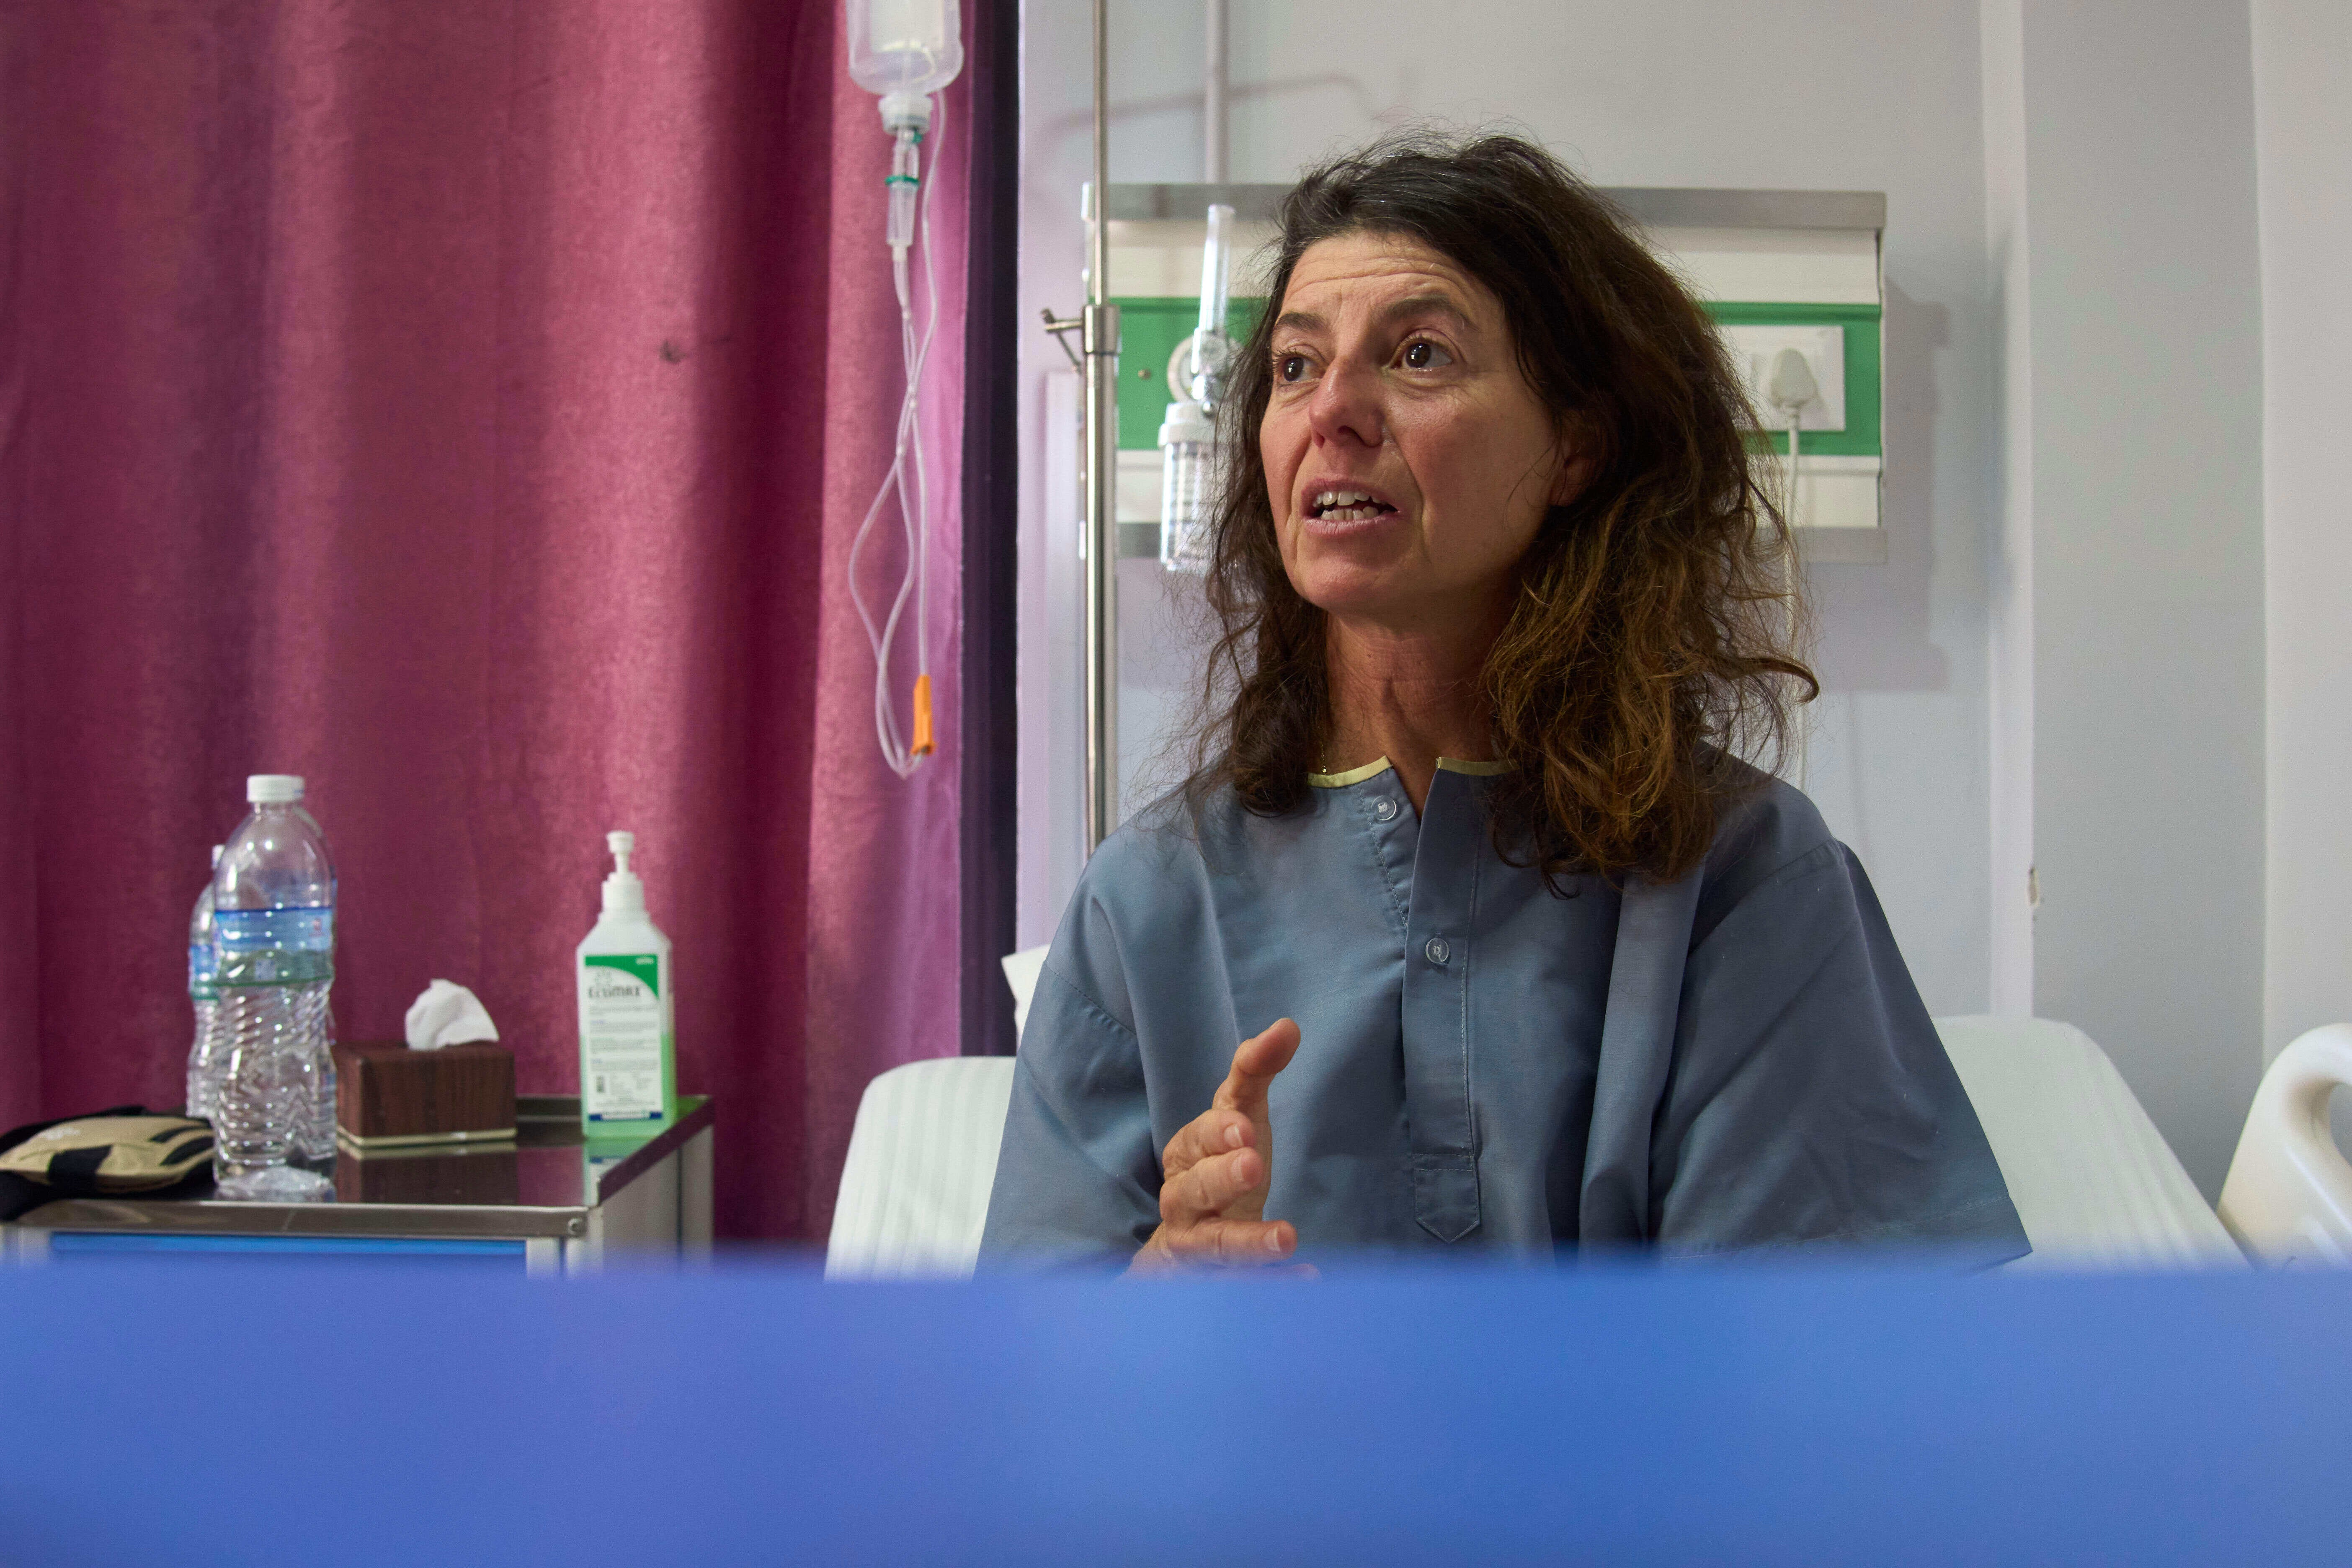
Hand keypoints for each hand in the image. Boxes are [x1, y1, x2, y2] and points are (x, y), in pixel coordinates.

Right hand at [1128, 1018, 1302, 1273]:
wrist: (1185, 1249)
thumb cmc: (1218, 1170)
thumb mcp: (1238, 1119)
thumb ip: (1255, 1073)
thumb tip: (1288, 1025)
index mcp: (1188, 1155)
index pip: (1198, 1138)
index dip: (1219, 1133)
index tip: (1245, 1129)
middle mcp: (1183, 1201)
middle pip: (1194, 1189)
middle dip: (1221, 1177)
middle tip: (1253, 1166)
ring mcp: (1194, 1247)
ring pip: (1211, 1244)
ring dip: (1247, 1242)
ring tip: (1288, 1238)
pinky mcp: (1212, 1286)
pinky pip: (1239, 1289)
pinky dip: (1270, 1286)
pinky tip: (1307, 1279)